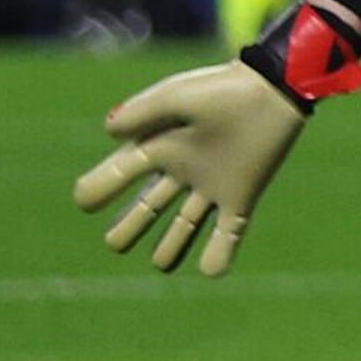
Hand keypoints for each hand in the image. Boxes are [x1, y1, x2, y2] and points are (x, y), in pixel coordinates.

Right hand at [74, 60, 310, 276]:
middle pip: (147, 208)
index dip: (98, 189)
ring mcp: (212, 185)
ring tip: (159, 263)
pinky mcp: (242, 195)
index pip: (119, 175)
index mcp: (160, 145)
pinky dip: (220, 253)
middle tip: (116, 243)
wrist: (275, 90)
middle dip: (129, 227)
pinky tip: (212, 271)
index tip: (85, 201)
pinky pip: (229, 232)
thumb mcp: (175, 96)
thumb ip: (140, 112)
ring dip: (171, 246)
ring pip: (184, 225)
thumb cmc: (224, 89)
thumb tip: (109, 133)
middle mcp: (183, 169)